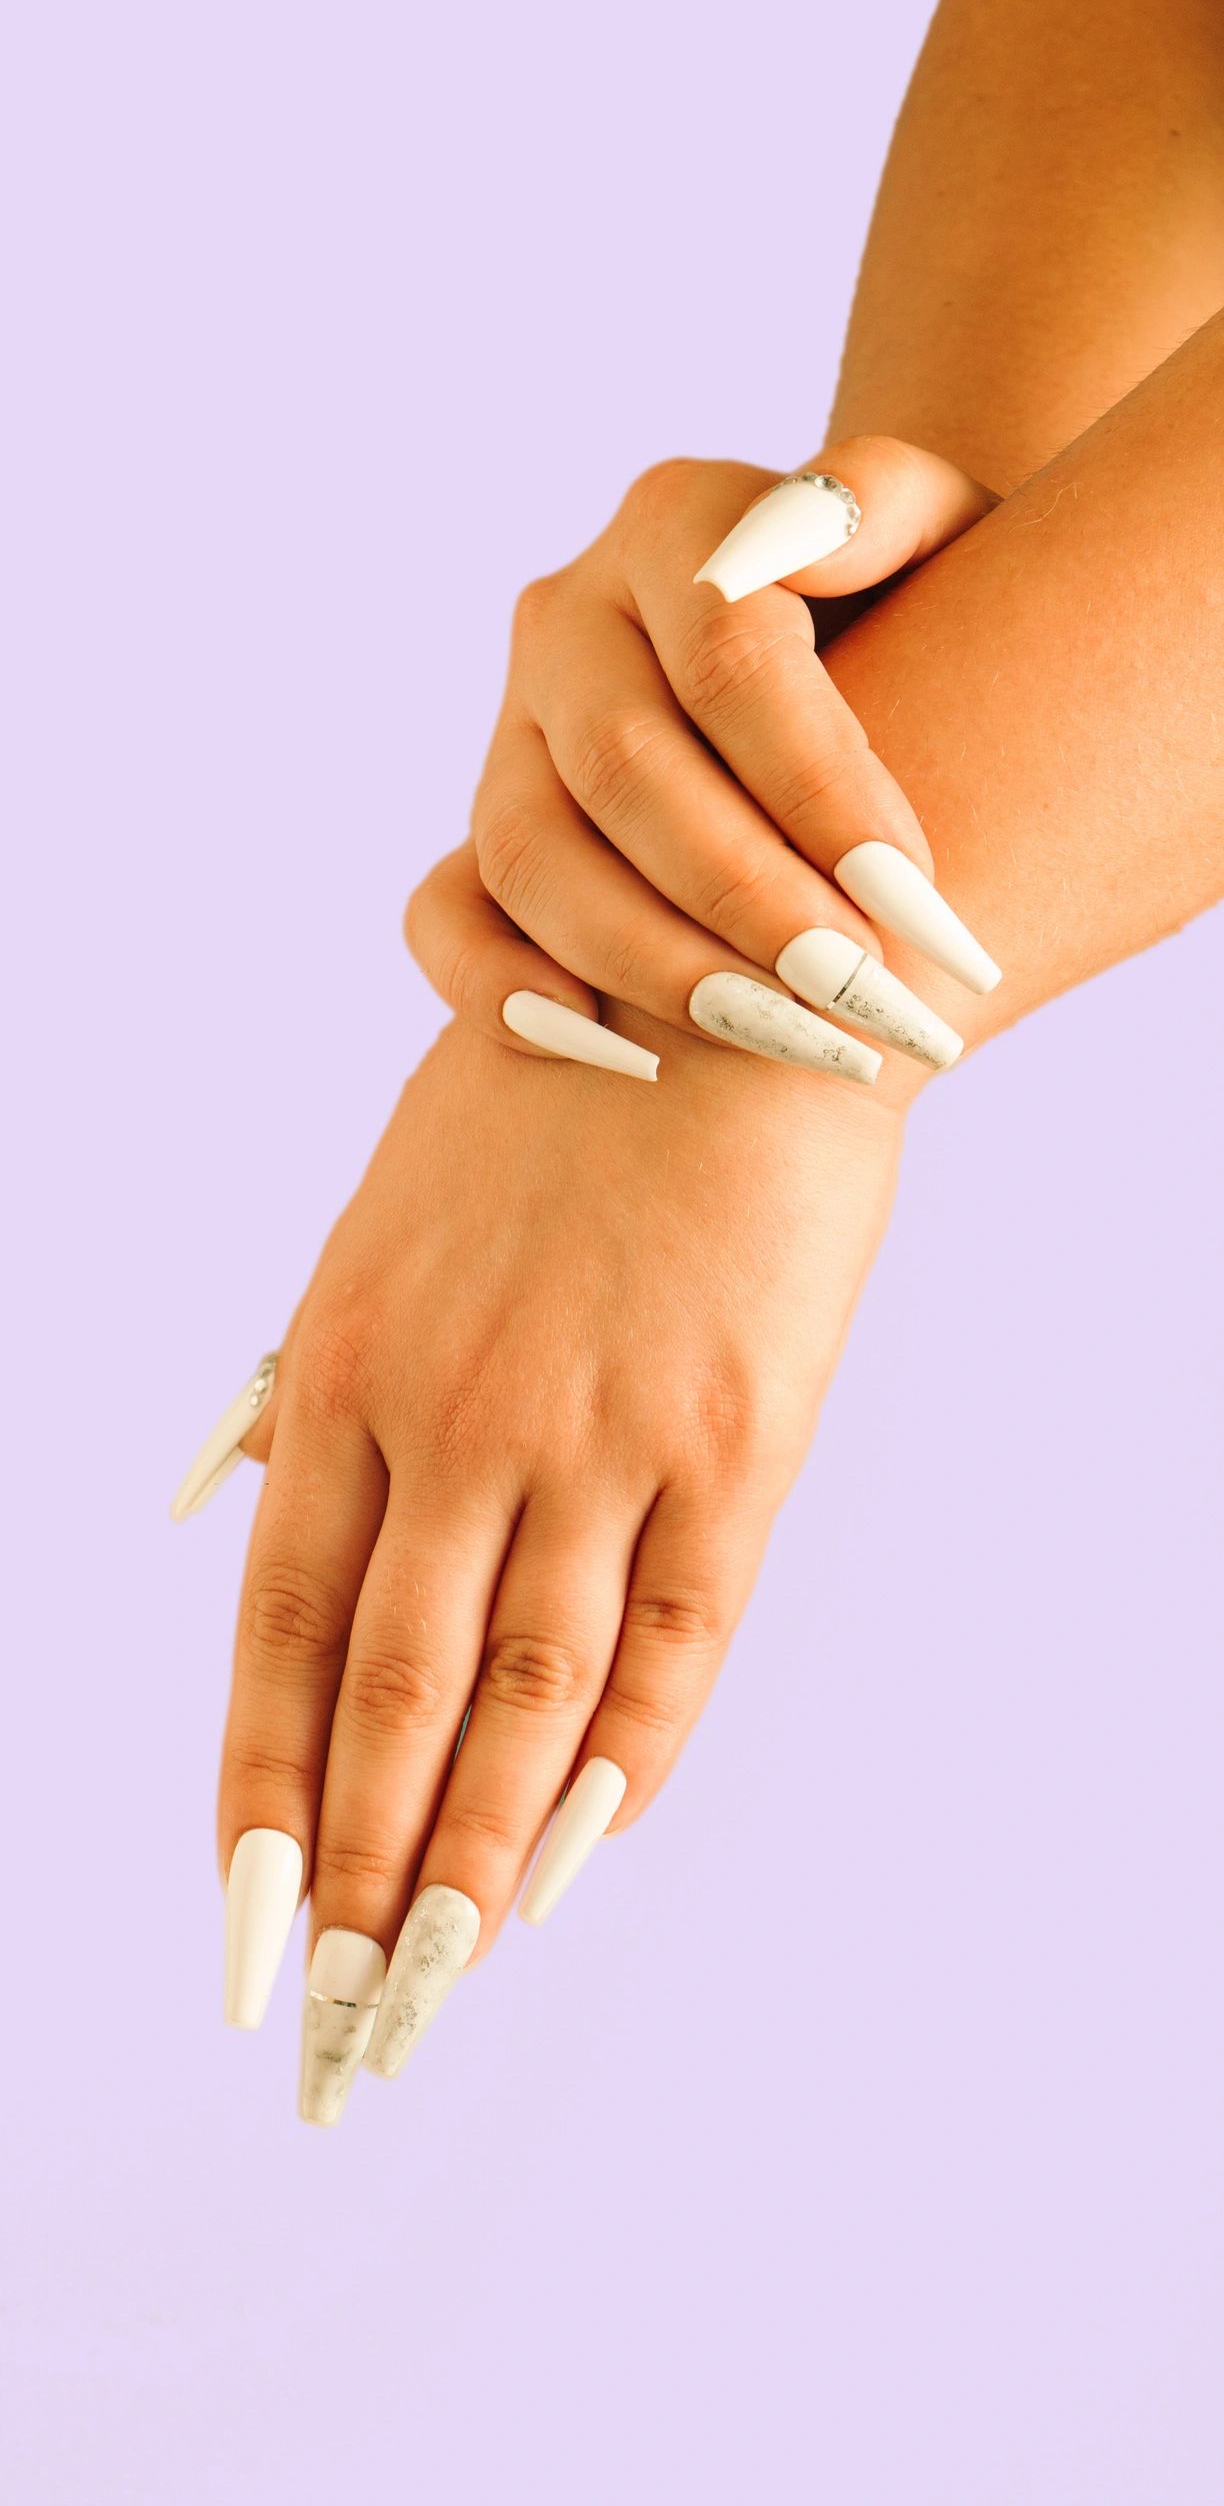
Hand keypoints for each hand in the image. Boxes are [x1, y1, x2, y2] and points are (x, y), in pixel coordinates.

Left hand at [210, 1014, 905, 2121]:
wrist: (730, 1005)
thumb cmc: (539, 1121)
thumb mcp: (381, 1231)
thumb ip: (310, 1386)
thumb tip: (223, 1504)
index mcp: (350, 1371)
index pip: (278, 1634)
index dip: (258, 1796)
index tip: (242, 1925)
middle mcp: (462, 1421)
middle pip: (397, 1696)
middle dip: (362, 1872)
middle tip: (343, 2017)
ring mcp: (604, 1436)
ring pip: (530, 1694)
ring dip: (479, 1853)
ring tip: (444, 1977)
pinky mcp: (739, 1443)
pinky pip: (681, 1641)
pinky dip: (630, 1761)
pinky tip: (589, 1855)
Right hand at [406, 436, 1000, 1084]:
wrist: (851, 652)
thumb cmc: (919, 598)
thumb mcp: (942, 519)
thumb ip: (882, 497)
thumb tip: (804, 532)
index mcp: (673, 523)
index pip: (730, 659)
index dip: (819, 786)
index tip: (917, 897)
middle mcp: (567, 616)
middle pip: (625, 770)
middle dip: (746, 898)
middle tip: (858, 995)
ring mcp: (511, 729)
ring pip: (530, 854)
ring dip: (652, 963)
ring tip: (778, 1040)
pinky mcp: (482, 829)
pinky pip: (445, 916)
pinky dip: (504, 993)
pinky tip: (620, 1060)